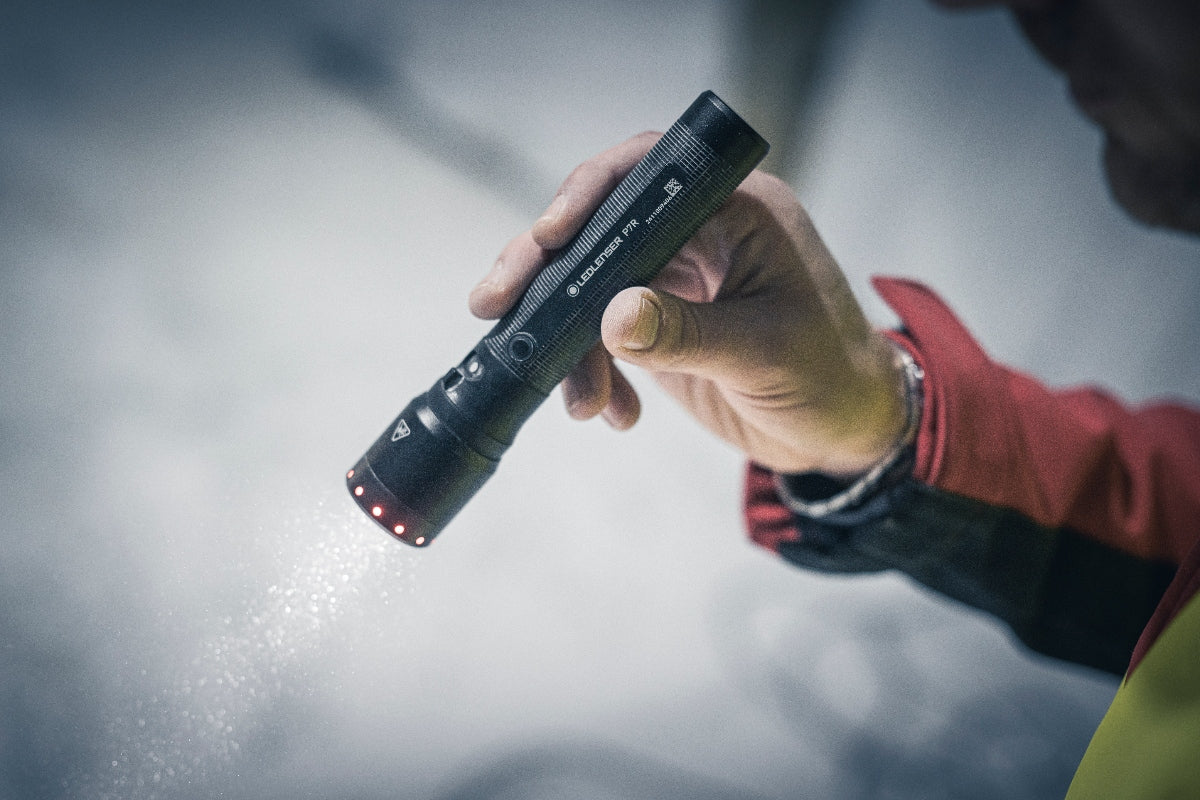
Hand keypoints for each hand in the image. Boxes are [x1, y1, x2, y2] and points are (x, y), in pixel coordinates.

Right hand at [469, 132, 906, 477]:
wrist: (843, 431)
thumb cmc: (828, 378)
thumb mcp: (765, 354)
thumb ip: (688, 334)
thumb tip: (611, 316)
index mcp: (736, 211)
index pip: (648, 176)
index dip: (589, 195)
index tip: (547, 237)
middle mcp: (697, 233)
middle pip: (600, 228)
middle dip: (545, 271)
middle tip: (495, 305)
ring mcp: (673, 278)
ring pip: (590, 287)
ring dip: (566, 343)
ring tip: (577, 401)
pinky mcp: (657, 323)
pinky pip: (600, 335)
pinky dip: (592, 372)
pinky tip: (610, 412)